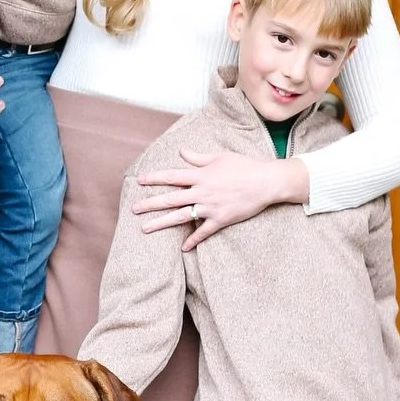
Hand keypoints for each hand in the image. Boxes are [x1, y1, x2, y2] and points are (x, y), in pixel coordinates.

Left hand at [133, 148, 308, 248]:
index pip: (172, 176)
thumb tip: (181, 152)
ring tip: (145, 229)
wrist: (267, 181)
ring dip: (162, 223)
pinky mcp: (221, 219)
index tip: (139, 180)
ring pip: (181, 216)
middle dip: (150, 204)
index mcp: (201, 174)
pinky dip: (193, 241)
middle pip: (170, 198)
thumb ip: (198, 157)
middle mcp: (202, 191)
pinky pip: (204, 232)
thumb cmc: (245, 166)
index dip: (154, 178)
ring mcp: (211, 207)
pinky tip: (183, 248)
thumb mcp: (220, 157)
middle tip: (133, 209)